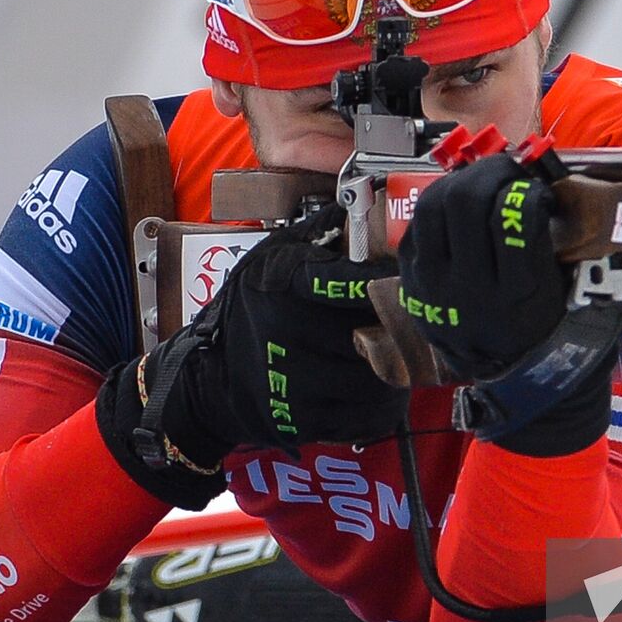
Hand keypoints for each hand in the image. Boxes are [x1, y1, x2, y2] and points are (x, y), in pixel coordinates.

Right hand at [98, 204, 407, 507]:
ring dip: (397, 370)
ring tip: (396, 358)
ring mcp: (296, 380)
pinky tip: (379, 389)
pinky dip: (383, 406)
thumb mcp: (275, 255)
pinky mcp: (305, 419)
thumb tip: (366, 202)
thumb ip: (321, 232)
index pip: (352, 279)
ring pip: (380, 378)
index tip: (404, 282)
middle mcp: (288, 330)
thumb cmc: (252, 307)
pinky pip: (369, 417)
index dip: (387, 281)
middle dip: (400, 329)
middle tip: (409, 324)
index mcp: (285, 282)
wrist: (211, 376)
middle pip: (377, 332)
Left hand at [397, 153, 621, 454]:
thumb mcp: (608, 299)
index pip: (515, 214)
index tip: (543, 190)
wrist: (526, 384)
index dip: (530, 189)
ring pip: (435, 205)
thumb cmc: (570, 333)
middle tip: (512, 172)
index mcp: (522, 295)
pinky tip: (463, 207)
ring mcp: (436, 291)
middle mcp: (472, 293)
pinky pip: (417, 227)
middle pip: (466, 201)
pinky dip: (440, 206)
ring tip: (486, 183)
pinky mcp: (414, 286)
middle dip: (492, 173)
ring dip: (463, 182)